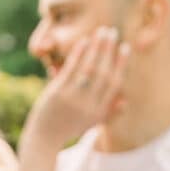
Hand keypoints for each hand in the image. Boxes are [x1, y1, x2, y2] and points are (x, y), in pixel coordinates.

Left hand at [23, 27, 129, 152]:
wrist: (44, 139)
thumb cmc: (68, 128)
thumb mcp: (91, 124)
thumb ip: (109, 113)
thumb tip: (125, 100)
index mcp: (99, 112)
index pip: (114, 83)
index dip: (121, 64)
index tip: (124, 47)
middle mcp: (88, 105)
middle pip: (103, 72)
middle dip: (109, 50)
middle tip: (112, 32)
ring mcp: (72, 98)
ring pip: (89, 68)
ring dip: (97, 47)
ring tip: (101, 32)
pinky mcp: (58, 92)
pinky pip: (71, 69)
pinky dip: (79, 54)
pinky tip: (84, 41)